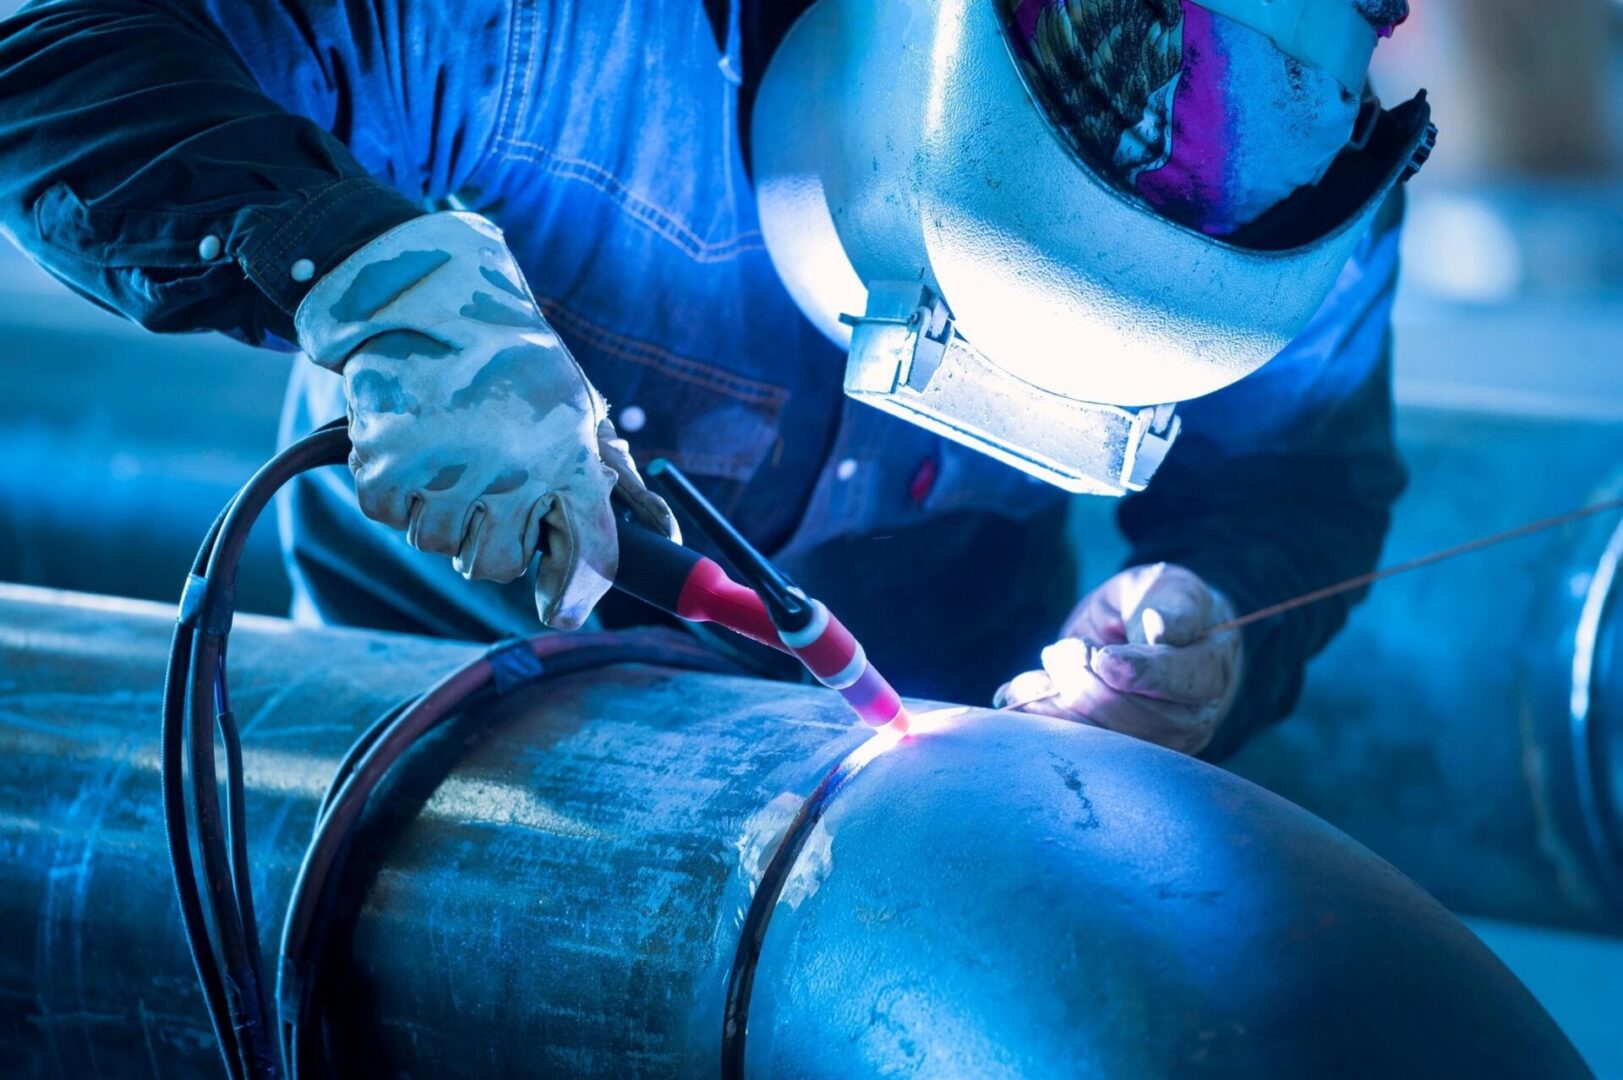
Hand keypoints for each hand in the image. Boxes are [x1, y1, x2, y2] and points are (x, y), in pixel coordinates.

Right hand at [296, 212, 674, 629]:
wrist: (431, 295)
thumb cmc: (514, 356)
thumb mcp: (579, 406)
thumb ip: (617, 473)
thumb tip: (669, 530)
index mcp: (572, 459)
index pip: (588, 556)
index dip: (574, 595)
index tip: (559, 612)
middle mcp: (515, 475)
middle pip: (498, 565)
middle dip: (491, 541)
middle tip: (483, 495)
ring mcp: (449, 474)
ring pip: (440, 543)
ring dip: (440, 511)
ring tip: (445, 454)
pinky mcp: (390, 466)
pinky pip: (391, 515)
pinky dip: (394, 489)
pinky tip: (409, 444)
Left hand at [995, 563, 1242, 754]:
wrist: (1147, 628)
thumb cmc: (1161, 602)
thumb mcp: (1170, 587)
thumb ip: (1173, 606)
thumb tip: (1162, 630)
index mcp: (1211, 669)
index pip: (1183, 681)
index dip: (1142, 674)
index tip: (1103, 657)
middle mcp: (1193, 716)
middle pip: (1139, 717)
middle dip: (1089, 685)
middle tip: (1062, 649)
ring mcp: (1158, 742)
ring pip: (1107, 740)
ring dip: (1061, 705)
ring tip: (1042, 669)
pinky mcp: (1121, 753)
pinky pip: (1081, 747)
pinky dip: (1044, 719)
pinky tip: (1019, 693)